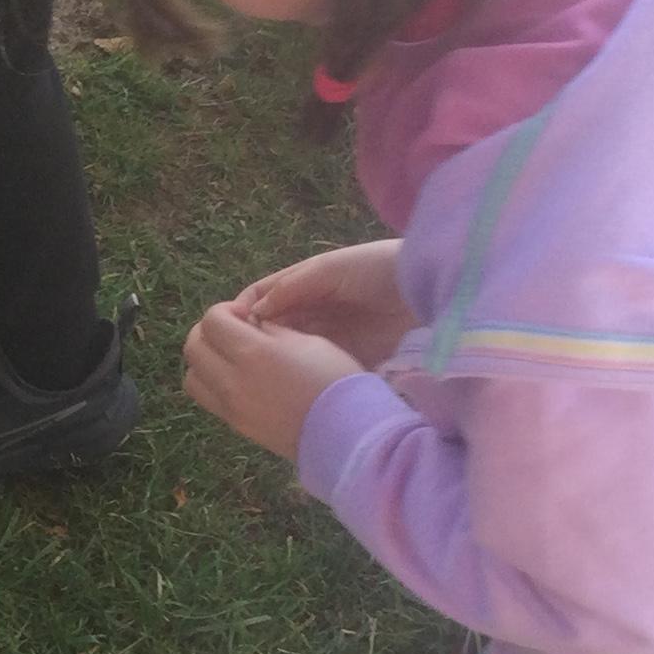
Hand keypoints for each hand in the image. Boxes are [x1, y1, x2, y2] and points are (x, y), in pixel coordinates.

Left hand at [182, 300, 364, 461]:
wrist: (347, 432)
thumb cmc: (336, 379)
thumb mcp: (308, 340)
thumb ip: (271, 329)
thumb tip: (249, 323)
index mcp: (253, 353)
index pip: (212, 321)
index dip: (224, 311)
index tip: (244, 315)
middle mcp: (232, 381)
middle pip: (192, 347)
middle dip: (207, 332)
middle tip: (233, 332)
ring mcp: (230, 407)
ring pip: (191, 377)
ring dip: (203, 361)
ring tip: (230, 357)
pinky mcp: (236, 426)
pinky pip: (207, 399)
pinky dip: (211, 383)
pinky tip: (237, 379)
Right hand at [233, 238, 409, 368]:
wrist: (425, 288)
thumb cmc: (375, 268)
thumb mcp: (329, 269)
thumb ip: (292, 286)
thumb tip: (254, 312)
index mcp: (303, 285)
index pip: (261, 299)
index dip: (242, 313)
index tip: (228, 331)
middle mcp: (311, 312)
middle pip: (272, 328)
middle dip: (254, 341)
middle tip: (238, 360)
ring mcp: (327, 336)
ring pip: (289, 351)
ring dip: (274, 361)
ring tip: (257, 375)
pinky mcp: (345, 357)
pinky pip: (315, 368)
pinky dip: (300, 375)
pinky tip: (286, 384)